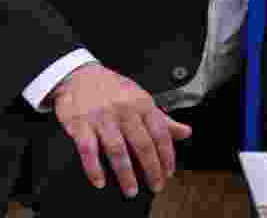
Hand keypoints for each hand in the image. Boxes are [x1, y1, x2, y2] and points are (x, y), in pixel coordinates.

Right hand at [51, 63, 192, 196]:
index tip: (169, 173)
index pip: (160, 133)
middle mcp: (124, 110)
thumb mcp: (142, 98)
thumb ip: (163, 119)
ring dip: (126, 174)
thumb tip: (186, 132)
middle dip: (152, 169)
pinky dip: (94, 168)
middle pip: (142, 144)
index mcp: (142, 104)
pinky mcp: (80, 124)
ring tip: (131, 190)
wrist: (79, 76)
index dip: (167, 156)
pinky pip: (88, 150)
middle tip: (156, 185)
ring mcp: (102, 117)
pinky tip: (100, 182)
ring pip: (117, 150)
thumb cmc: (113, 89)